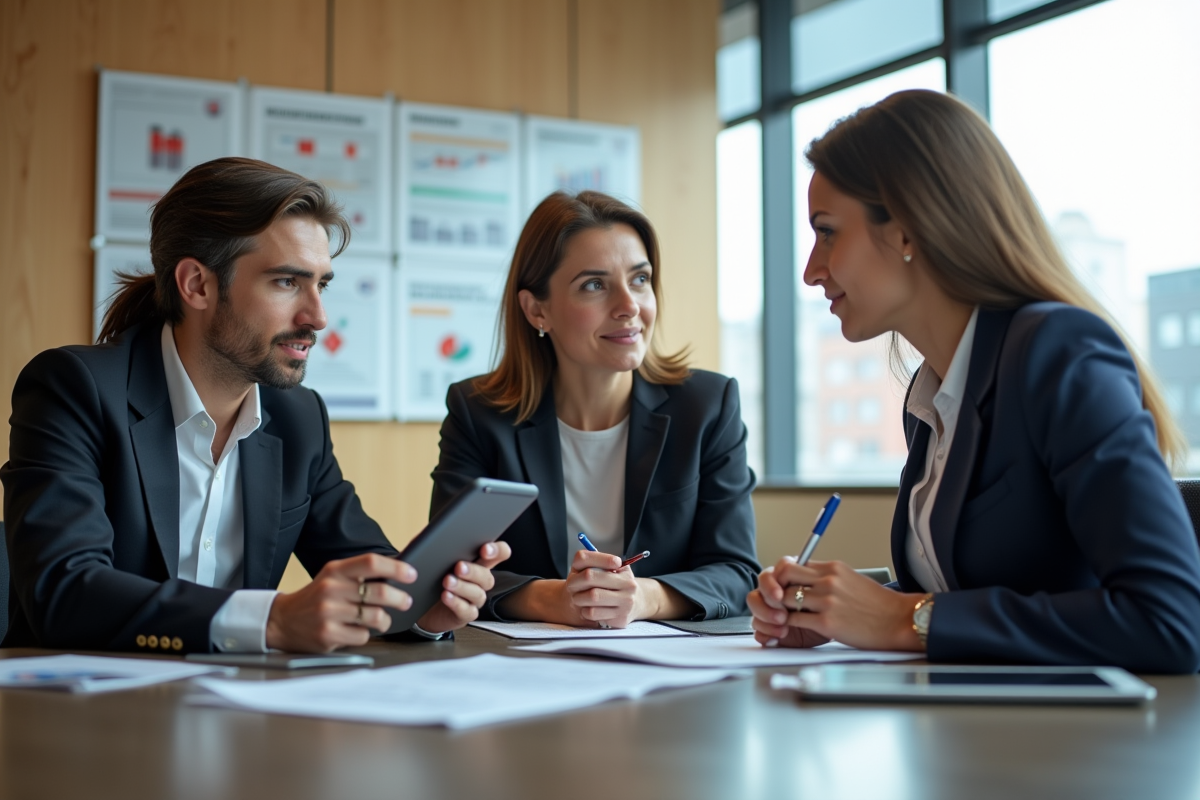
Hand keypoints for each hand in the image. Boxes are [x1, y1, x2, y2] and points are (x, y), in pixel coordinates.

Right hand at [266, 553, 416, 652]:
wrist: (281, 621)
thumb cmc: (316, 598)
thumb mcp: (333, 577)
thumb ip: (359, 574)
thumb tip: (398, 574)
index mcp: (335, 570)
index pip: (371, 563)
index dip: (396, 568)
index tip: (412, 574)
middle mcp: (331, 589)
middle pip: (379, 592)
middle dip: (400, 598)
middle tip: (406, 601)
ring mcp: (329, 613)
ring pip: (375, 616)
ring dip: (385, 620)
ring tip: (383, 620)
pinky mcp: (328, 634)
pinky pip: (362, 636)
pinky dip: (366, 634)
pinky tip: (356, 631)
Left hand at [415, 541, 512, 633]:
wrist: (422, 604)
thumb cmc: (431, 576)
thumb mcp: (431, 555)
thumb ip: (435, 542)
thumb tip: (433, 532)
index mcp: (478, 562)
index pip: (499, 553)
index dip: (497, 551)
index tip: (485, 549)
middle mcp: (480, 581)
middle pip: (487, 576)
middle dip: (474, 571)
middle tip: (458, 566)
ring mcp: (474, 599)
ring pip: (478, 594)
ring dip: (463, 587)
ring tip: (447, 582)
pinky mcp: (465, 614)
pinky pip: (467, 610)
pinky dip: (456, 603)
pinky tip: (446, 596)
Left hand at [562, 550, 641, 628]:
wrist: (636, 604)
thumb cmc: (614, 584)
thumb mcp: (609, 569)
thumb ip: (594, 562)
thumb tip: (581, 560)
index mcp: (623, 569)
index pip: (593, 558)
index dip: (578, 565)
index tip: (575, 572)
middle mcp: (628, 584)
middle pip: (590, 576)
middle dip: (575, 583)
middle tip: (572, 588)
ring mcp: (627, 602)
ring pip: (591, 597)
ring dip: (579, 599)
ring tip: (579, 599)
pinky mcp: (621, 619)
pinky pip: (593, 613)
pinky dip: (585, 612)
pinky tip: (589, 609)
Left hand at [749, 558, 925, 650]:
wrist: (900, 620)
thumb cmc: (878, 604)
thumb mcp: (851, 579)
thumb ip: (827, 577)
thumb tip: (805, 580)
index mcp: (832, 568)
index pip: (793, 563)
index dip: (781, 576)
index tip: (781, 586)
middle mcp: (828, 580)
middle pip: (783, 575)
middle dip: (773, 588)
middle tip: (774, 600)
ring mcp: (827, 601)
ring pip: (785, 598)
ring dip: (779, 609)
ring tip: (781, 616)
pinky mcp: (827, 623)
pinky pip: (794, 620)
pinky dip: (787, 624)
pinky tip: (789, 628)